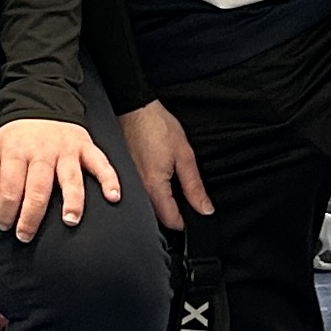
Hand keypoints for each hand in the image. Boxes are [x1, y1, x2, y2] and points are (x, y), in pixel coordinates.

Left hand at [0, 116, 122, 241]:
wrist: (40, 100)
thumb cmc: (18, 137)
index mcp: (17, 152)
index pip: (10, 187)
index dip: (7, 211)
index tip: (6, 226)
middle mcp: (42, 151)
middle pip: (38, 187)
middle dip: (32, 216)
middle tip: (26, 236)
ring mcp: (66, 149)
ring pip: (70, 177)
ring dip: (72, 200)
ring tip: (70, 221)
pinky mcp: (85, 146)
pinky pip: (100, 163)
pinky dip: (109, 179)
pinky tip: (113, 197)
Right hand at [116, 100, 216, 231]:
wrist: (134, 108)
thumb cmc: (158, 127)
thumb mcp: (184, 155)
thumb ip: (194, 186)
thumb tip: (205, 209)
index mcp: (154, 186)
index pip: (171, 221)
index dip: (186, 223)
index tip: (196, 214)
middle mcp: (138, 189)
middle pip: (158, 217)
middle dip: (174, 215)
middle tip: (187, 200)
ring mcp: (130, 183)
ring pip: (149, 207)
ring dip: (163, 204)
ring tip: (174, 189)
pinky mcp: (126, 175)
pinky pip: (140, 194)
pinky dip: (152, 194)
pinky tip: (160, 180)